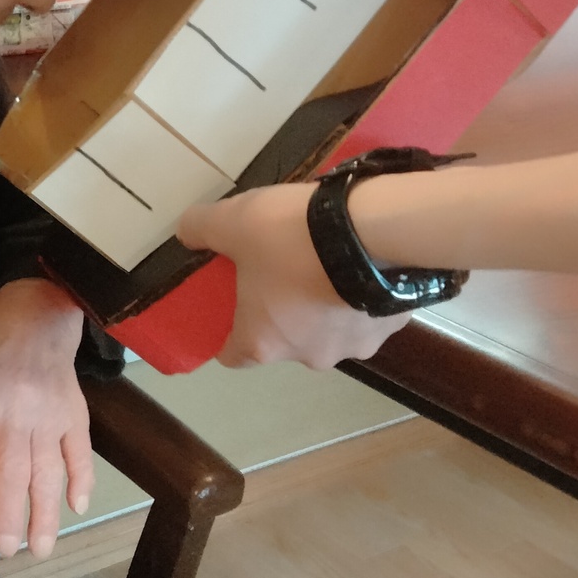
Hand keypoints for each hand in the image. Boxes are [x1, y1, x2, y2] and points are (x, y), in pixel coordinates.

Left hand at [0, 278, 90, 558]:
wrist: (38, 312)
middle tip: (7, 551)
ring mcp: (50, 411)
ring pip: (48, 470)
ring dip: (45, 512)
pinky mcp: (76, 411)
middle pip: (12, 469)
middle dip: (10, 515)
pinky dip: (82, 480)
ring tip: (40, 547)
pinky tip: (78, 507)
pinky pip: (81, 451)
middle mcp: (16, 406)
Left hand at [179, 186, 412, 369]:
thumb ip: (200, 227)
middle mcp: (308, 357)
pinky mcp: (391, 328)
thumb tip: (186, 233)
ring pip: (328, 329)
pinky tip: (362, 263)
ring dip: (324, 305)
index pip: (233, 355)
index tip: (233, 303)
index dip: (228, 331)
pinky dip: (359, 296)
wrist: (376, 230)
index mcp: (262, 343)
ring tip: (328, 261)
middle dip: (282, 309)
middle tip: (283, 266)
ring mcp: (354, 346)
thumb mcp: (232, 220)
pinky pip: (365, 314)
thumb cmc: (291, 237)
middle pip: (284, 339)